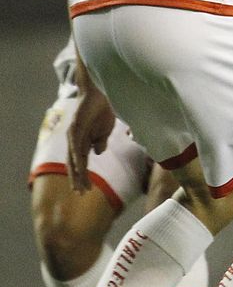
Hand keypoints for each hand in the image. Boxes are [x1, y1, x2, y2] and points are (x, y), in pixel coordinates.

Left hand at [67, 74, 115, 192]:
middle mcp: (75, 141)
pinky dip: (76, 156)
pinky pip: (76, 145)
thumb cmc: (102, 110)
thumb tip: (98, 152)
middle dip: (77, 179)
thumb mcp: (105, 130)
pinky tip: (79, 165)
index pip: (82, 164)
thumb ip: (100, 141)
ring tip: (79, 184)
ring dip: (76, 172)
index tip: (87, 190)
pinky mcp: (75, 127)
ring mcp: (73, 135)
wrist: (100, 93)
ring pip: (74, 158)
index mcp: (83, 142)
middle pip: (75, 164)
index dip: (84, 177)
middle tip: (80, 193)